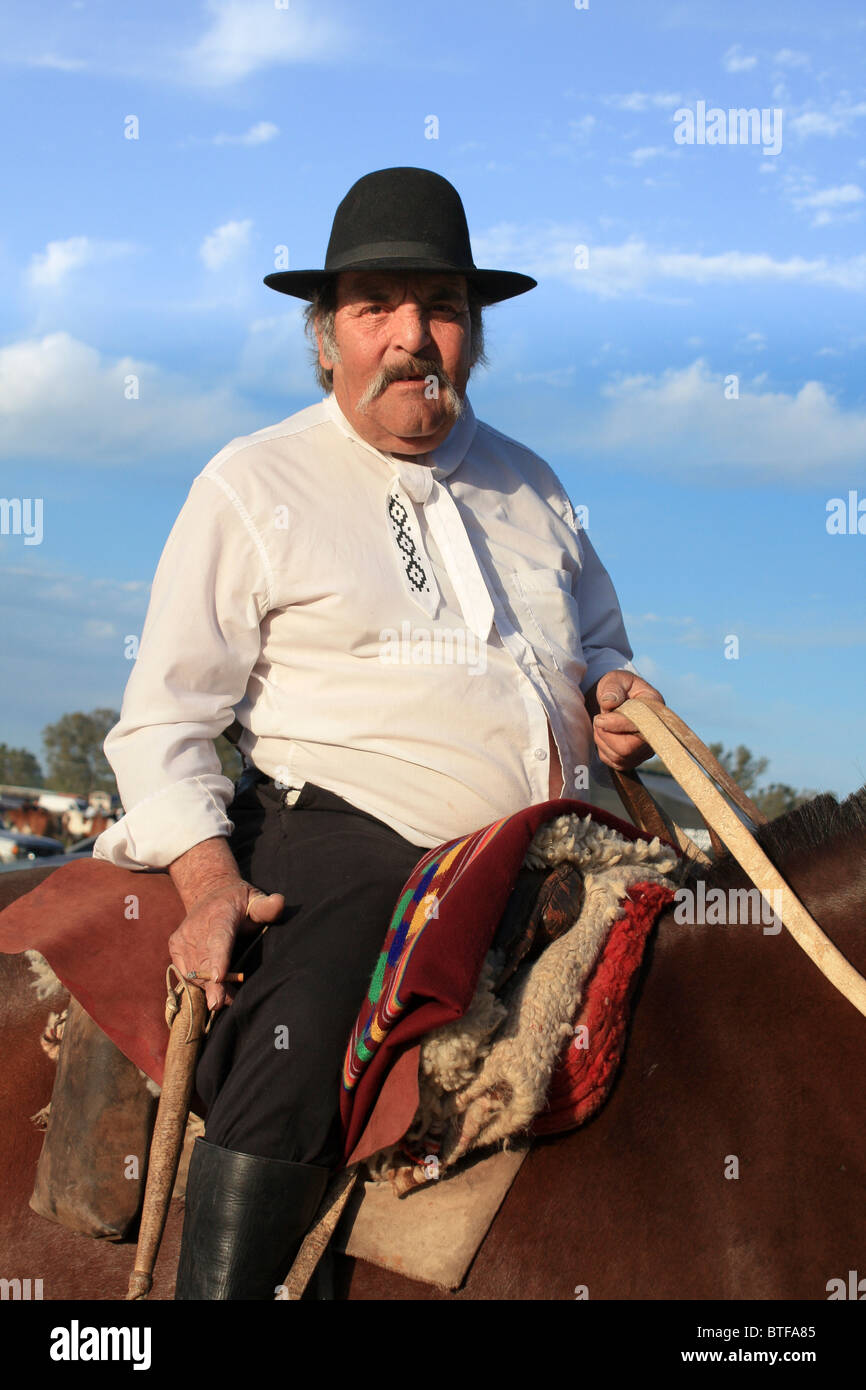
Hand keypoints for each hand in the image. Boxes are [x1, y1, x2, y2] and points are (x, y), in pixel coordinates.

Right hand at [168, 878, 283, 1012]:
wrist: (209, 893)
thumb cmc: (239, 902)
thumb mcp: (255, 899)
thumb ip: (267, 907)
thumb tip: (279, 903)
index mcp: (220, 915)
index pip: (219, 939)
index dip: (218, 959)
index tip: (218, 977)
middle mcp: (197, 927)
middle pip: (205, 963)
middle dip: (213, 987)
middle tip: (222, 1005)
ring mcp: (183, 937)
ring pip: (195, 973)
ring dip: (210, 988)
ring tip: (229, 996)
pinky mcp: (175, 946)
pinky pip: (186, 974)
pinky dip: (200, 984)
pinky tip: (214, 986)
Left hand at [589, 671, 664, 771]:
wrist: (617, 700)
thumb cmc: (618, 688)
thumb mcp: (615, 679)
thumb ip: (613, 687)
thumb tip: (610, 703)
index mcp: (655, 708)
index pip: (639, 725)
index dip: (617, 724)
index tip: (601, 717)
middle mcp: (655, 733)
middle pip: (627, 748)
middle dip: (605, 734)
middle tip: (599, 718)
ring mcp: (645, 749)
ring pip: (618, 757)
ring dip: (602, 740)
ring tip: (602, 723)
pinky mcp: (634, 759)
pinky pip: (614, 763)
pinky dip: (603, 749)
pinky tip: (606, 734)